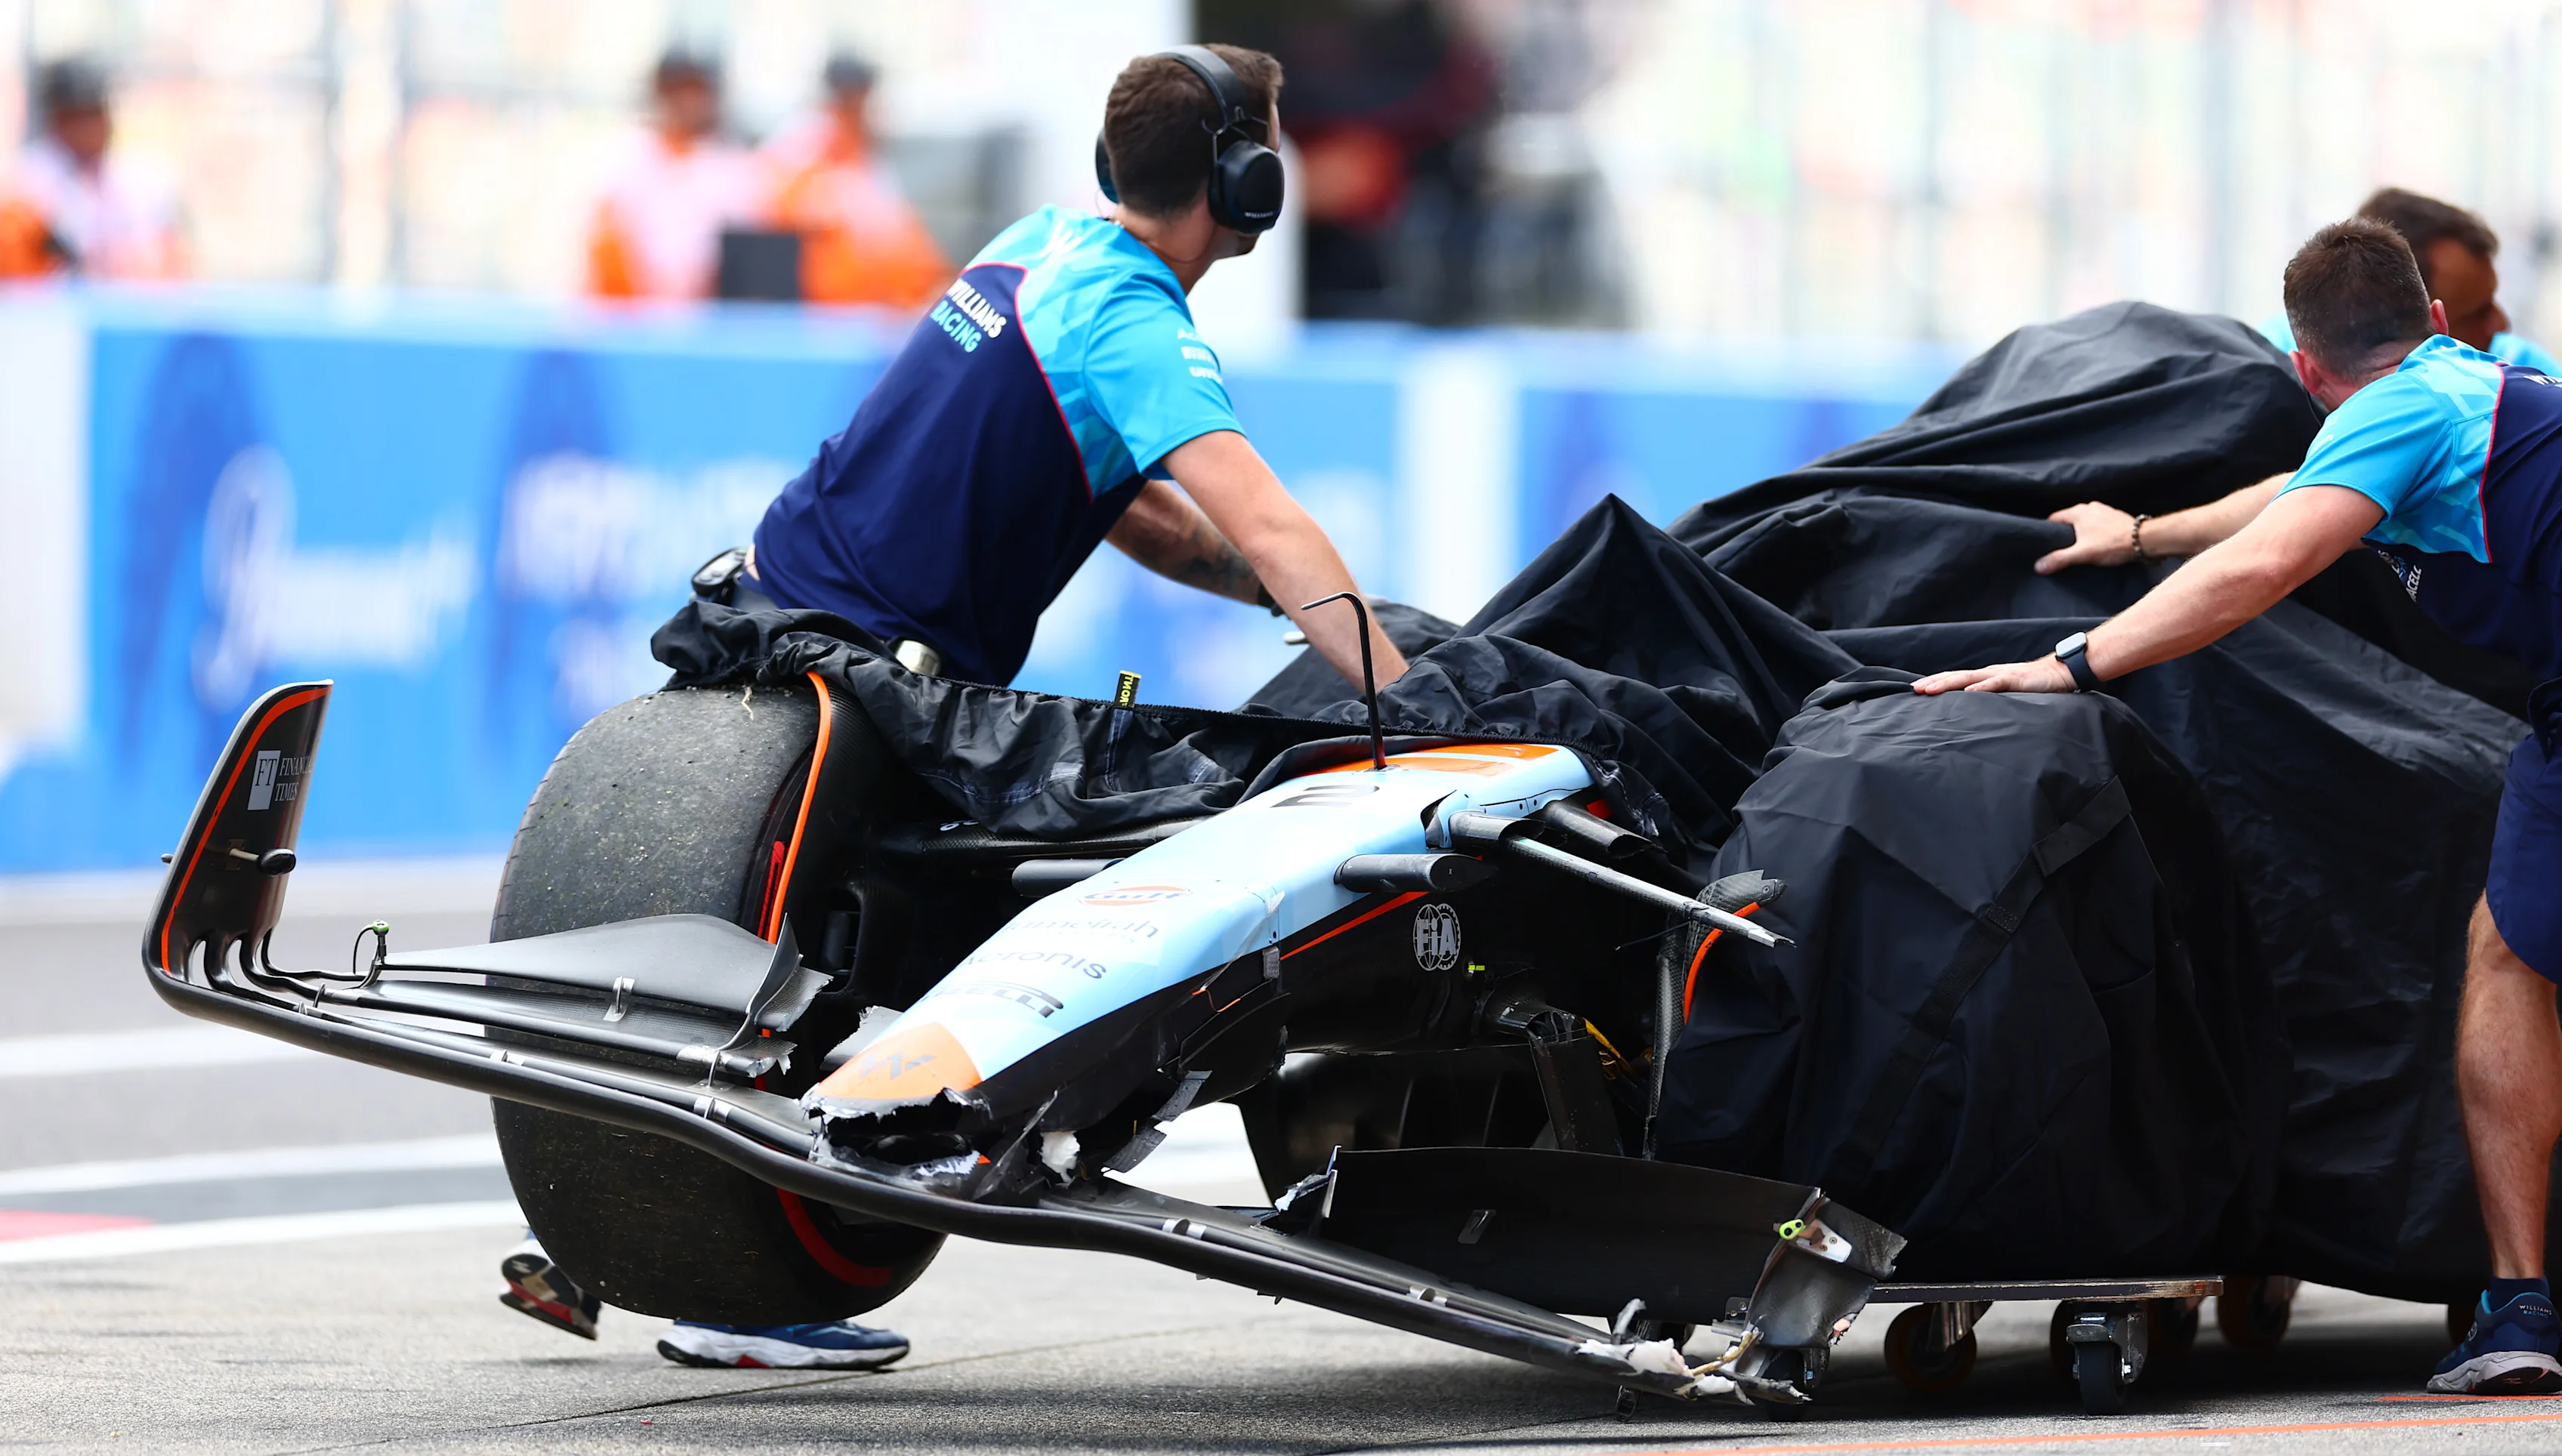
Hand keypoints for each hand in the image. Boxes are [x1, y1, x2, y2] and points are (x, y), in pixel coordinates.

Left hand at [1911, 656, 2076, 694]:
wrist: (2059, 674)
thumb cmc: (2033, 685)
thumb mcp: (2007, 694)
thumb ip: (1990, 700)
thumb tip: (1972, 712)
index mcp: (1985, 677)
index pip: (1955, 679)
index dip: (1936, 683)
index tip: (1916, 689)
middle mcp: (1988, 673)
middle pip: (1956, 676)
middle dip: (1934, 683)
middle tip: (1914, 689)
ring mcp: (2001, 675)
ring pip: (1969, 678)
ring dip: (1948, 683)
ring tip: (1930, 690)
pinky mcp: (2016, 680)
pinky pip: (1996, 683)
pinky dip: (1981, 687)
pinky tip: (1969, 691)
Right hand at [2036, 501, 2138, 574]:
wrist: (2144, 540)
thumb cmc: (2112, 544)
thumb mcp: (2082, 554)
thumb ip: (2059, 559)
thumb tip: (2038, 566)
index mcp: (2078, 511)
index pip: (2054, 519)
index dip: (2048, 532)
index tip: (2046, 544)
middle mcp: (2090, 507)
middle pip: (2070, 520)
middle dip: (2066, 533)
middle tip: (2063, 549)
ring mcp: (2105, 510)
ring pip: (2085, 521)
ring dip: (2082, 532)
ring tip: (2081, 547)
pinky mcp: (2116, 516)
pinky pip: (2099, 523)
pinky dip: (2095, 531)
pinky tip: (2099, 543)